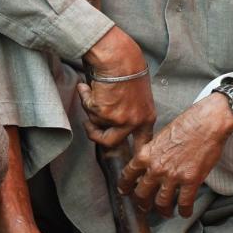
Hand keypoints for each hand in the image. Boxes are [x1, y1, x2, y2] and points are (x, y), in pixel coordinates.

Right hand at [78, 26, 155, 148]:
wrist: (119, 58)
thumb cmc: (128, 72)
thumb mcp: (139, 98)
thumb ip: (131, 115)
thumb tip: (113, 132)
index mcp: (147, 118)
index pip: (143, 146)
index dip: (134, 160)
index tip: (130, 174)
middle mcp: (135, 122)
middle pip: (112, 143)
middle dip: (97, 136)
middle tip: (91, 129)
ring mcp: (120, 119)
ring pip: (96, 127)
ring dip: (91, 113)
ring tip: (95, 96)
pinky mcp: (104, 113)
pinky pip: (88, 112)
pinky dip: (86, 99)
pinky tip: (91, 87)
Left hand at [119, 93, 232, 217]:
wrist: (207, 122)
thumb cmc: (188, 123)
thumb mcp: (161, 135)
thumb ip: (153, 151)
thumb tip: (151, 161)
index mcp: (146, 154)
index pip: (127, 176)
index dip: (125, 187)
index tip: (127, 191)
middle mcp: (156, 168)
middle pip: (141, 194)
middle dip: (143, 203)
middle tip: (146, 206)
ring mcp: (173, 176)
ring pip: (161, 202)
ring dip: (163, 210)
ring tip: (167, 212)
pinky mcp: (190, 181)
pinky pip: (184, 203)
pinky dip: (184, 211)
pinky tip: (185, 212)